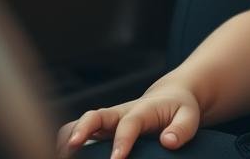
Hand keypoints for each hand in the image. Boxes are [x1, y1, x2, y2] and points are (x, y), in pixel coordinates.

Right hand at [56, 85, 202, 157]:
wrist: (170, 96)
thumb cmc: (179, 109)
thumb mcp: (189, 116)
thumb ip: (182, 129)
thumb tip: (169, 142)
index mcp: (142, 109)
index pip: (129, 123)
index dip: (122, 140)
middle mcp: (120, 112)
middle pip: (95, 115)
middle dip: (82, 129)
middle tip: (72, 147)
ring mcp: (108, 120)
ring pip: (81, 122)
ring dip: (68, 136)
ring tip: (60, 155)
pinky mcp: (101, 128)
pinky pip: (79, 131)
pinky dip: (68, 142)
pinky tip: (65, 156)